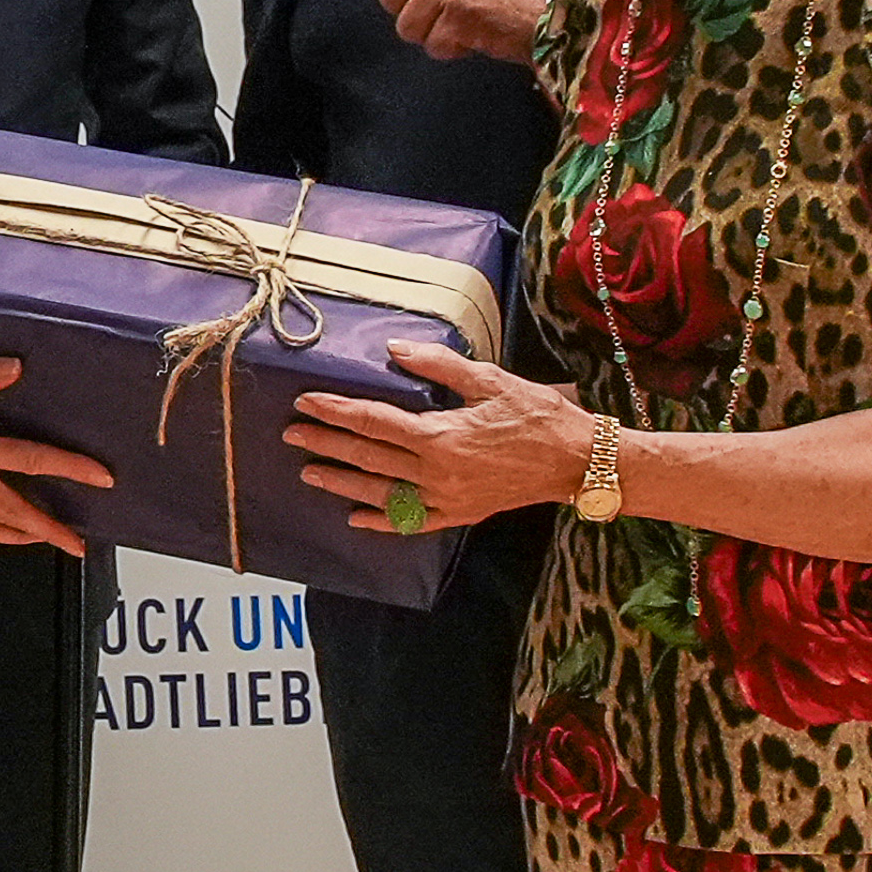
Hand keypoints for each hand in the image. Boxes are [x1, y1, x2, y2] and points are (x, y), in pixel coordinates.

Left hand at [286, 339, 587, 536]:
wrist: (579, 462)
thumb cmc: (538, 415)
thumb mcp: (490, 379)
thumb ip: (438, 366)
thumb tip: (396, 349)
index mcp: (441, 437)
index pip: (374, 422)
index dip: (336, 411)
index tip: (306, 401)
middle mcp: (437, 474)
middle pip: (369, 458)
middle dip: (327, 445)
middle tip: (292, 434)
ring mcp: (447, 500)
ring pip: (381, 494)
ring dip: (342, 482)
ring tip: (309, 472)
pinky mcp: (460, 515)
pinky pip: (411, 522)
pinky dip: (381, 521)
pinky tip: (355, 518)